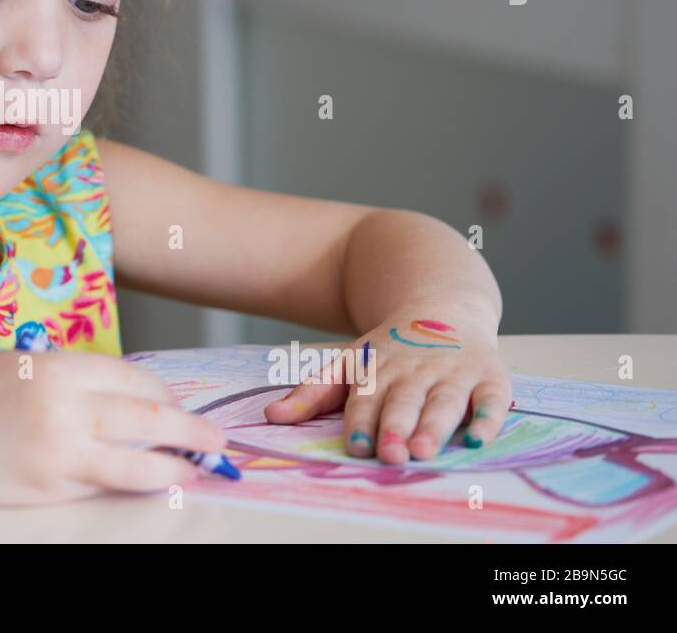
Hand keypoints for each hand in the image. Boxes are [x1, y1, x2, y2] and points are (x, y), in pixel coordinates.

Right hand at [0, 349, 226, 505]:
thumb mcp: (26, 365)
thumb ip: (76, 377)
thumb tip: (130, 397)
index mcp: (60, 369)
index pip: (136, 380)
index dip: (165, 394)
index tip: (178, 403)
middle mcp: (64, 411)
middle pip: (149, 421)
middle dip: (190, 431)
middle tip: (217, 440)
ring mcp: (56, 456)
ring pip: (135, 466)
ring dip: (173, 467)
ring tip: (196, 469)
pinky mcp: (45, 491)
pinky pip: (98, 488)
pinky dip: (124, 484)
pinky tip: (141, 482)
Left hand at [263, 309, 511, 463]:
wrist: (443, 306)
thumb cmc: (391, 351)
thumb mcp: (348, 364)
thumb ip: (312, 393)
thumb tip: (271, 415)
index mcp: (378, 369)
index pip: (366, 398)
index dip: (362, 421)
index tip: (358, 445)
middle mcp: (415, 370)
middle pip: (403, 401)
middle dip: (395, 426)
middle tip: (390, 454)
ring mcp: (454, 372)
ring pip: (443, 401)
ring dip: (434, 426)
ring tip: (422, 451)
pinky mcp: (489, 376)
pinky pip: (490, 399)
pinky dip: (486, 419)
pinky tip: (478, 440)